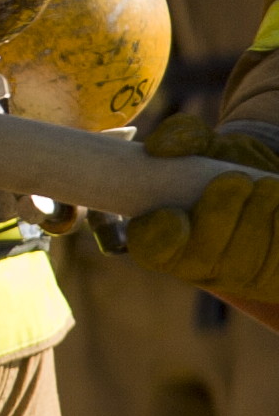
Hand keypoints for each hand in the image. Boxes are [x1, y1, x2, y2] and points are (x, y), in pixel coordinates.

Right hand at [125, 114, 278, 297]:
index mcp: (166, 236)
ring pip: (243, 261)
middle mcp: (197, 265)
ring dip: (257, 219)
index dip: (159, 239)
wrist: (270, 183)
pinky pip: (274, 263)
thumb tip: (159, 148)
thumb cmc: (232, 164)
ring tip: (269, 186)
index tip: (172, 214)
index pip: (150, 249)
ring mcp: (235, 278)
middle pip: (202, 255)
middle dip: (219, 216)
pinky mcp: (269, 280)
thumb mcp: (209, 145)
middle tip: (238, 180)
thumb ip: (183, 136)